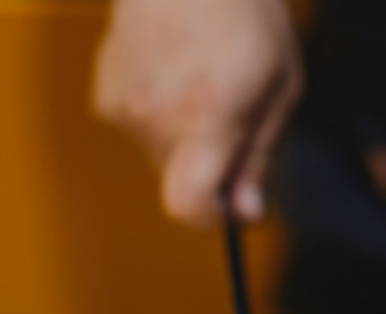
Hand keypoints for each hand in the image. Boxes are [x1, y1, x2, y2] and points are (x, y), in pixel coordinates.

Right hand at [92, 0, 302, 226]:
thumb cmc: (244, 14)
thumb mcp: (281, 86)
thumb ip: (261, 157)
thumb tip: (247, 215)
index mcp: (208, 115)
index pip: (189, 206)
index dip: (211, 220)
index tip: (231, 209)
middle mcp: (157, 116)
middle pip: (181, 181)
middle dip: (209, 166)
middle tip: (234, 114)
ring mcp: (122, 106)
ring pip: (161, 154)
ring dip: (185, 135)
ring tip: (202, 78)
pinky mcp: (104, 95)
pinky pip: (139, 128)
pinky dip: (159, 112)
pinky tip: (173, 68)